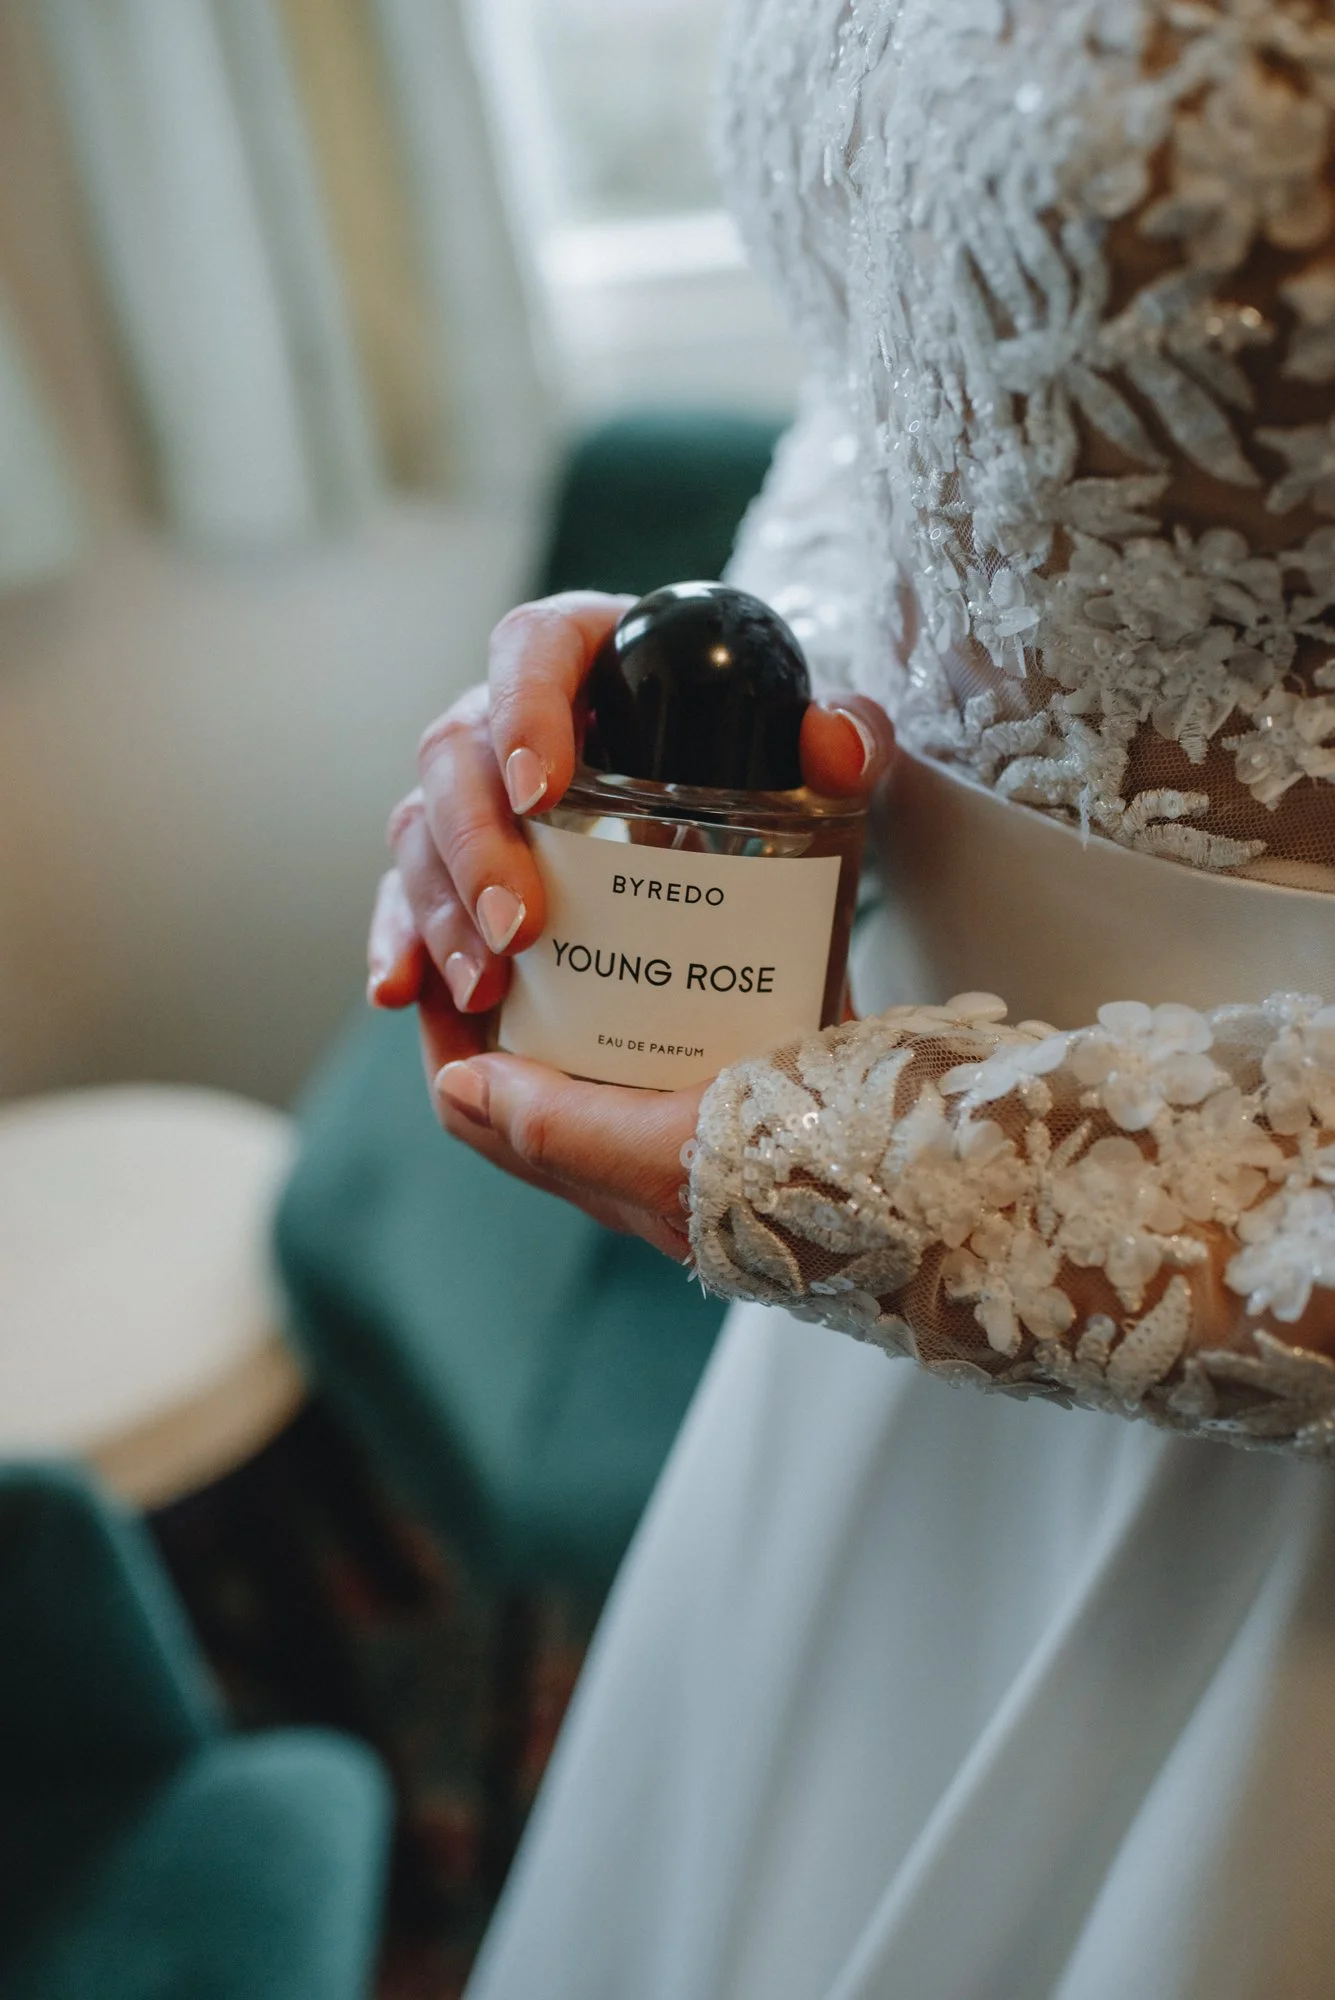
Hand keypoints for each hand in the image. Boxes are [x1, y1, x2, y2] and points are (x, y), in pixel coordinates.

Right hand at [367, 589, 893, 1257]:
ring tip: (485, 989)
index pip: (532, 649)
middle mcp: (506, 714)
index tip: (543, 786)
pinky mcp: (452, 865)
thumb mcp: (811, 746)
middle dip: (476, 845)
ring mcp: (470, 792)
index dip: (524, 709)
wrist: (737, 818)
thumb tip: (837, 747)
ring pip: (418, 833)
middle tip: (523, 927)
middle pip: (455, 756)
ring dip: (441, 913)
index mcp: (586, 653)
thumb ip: (847, 736)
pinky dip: (402, 945)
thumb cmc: (761, 763)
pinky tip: (404, 994)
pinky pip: (405, 898)